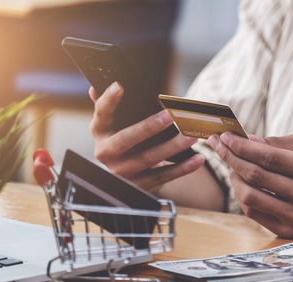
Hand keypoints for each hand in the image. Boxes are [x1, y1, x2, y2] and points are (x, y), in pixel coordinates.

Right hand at [89, 83, 204, 191]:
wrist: (123, 177)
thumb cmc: (121, 140)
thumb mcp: (111, 124)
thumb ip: (106, 107)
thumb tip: (95, 87)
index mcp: (99, 132)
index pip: (101, 114)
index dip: (108, 100)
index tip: (119, 85)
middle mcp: (106, 153)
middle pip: (126, 139)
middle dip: (149, 127)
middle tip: (171, 115)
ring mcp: (121, 173)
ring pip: (148, 159)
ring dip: (173, 147)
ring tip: (192, 135)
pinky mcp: (138, 186)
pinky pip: (163, 177)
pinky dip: (183, 168)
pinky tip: (197, 158)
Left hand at [207, 133, 292, 236]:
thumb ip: (277, 143)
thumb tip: (246, 140)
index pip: (270, 157)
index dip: (243, 147)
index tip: (225, 136)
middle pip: (256, 176)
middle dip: (231, 158)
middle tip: (218, 146)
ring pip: (250, 197)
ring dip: (234, 178)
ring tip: (232, 166)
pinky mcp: (288, 231)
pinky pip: (253, 213)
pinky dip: (241, 196)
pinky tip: (241, 184)